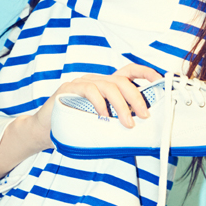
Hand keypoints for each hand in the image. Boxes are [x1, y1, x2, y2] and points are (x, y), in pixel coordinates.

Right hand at [32, 63, 160, 147]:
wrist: (45, 130)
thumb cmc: (75, 126)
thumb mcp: (100, 123)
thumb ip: (116, 121)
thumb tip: (142, 134)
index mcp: (106, 85)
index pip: (129, 72)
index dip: (145, 73)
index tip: (160, 80)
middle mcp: (96, 80)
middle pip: (122, 80)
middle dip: (137, 98)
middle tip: (145, 116)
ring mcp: (82, 82)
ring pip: (109, 85)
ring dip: (121, 105)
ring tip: (127, 123)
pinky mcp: (68, 88)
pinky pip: (89, 90)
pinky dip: (99, 103)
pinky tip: (103, 115)